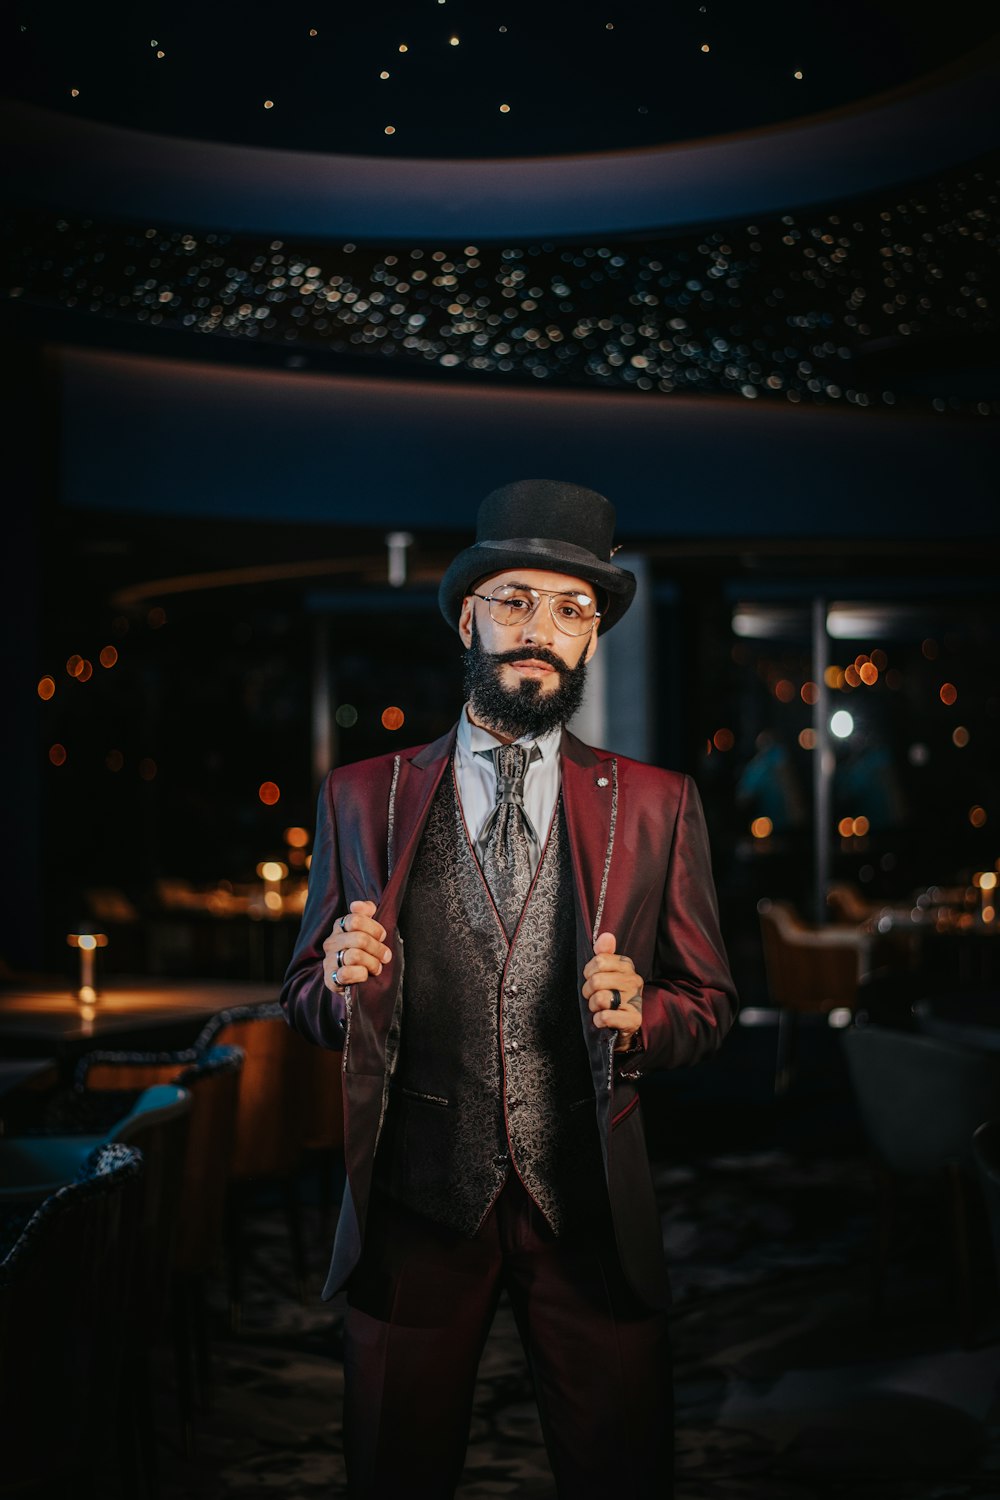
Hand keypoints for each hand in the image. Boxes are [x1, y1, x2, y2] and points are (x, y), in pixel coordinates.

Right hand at [322, 900, 392, 992]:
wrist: (353, 980)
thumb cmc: (363, 951)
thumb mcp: (367, 929)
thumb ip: (366, 911)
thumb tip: (356, 905)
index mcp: (339, 927)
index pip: (356, 919)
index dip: (374, 929)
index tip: (382, 936)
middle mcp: (331, 942)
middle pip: (359, 939)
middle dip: (378, 949)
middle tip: (385, 956)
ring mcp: (329, 960)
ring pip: (355, 956)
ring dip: (372, 963)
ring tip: (376, 968)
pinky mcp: (330, 979)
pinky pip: (346, 973)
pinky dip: (361, 974)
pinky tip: (364, 975)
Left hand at [582, 932, 642, 1050]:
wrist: (623, 1025)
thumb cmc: (611, 994)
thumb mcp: (606, 972)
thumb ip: (603, 953)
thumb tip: (606, 935)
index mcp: (626, 965)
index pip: (599, 960)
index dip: (588, 972)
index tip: (591, 978)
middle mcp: (634, 980)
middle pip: (596, 980)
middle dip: (588, 992)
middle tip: (593, 997)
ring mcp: (635, 1000)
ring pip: (600, 999)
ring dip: (593, 1007)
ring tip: (599, 1008)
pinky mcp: (634, 1019)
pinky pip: (605, 1017)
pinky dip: (598, 1020)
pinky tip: (602, 1020)